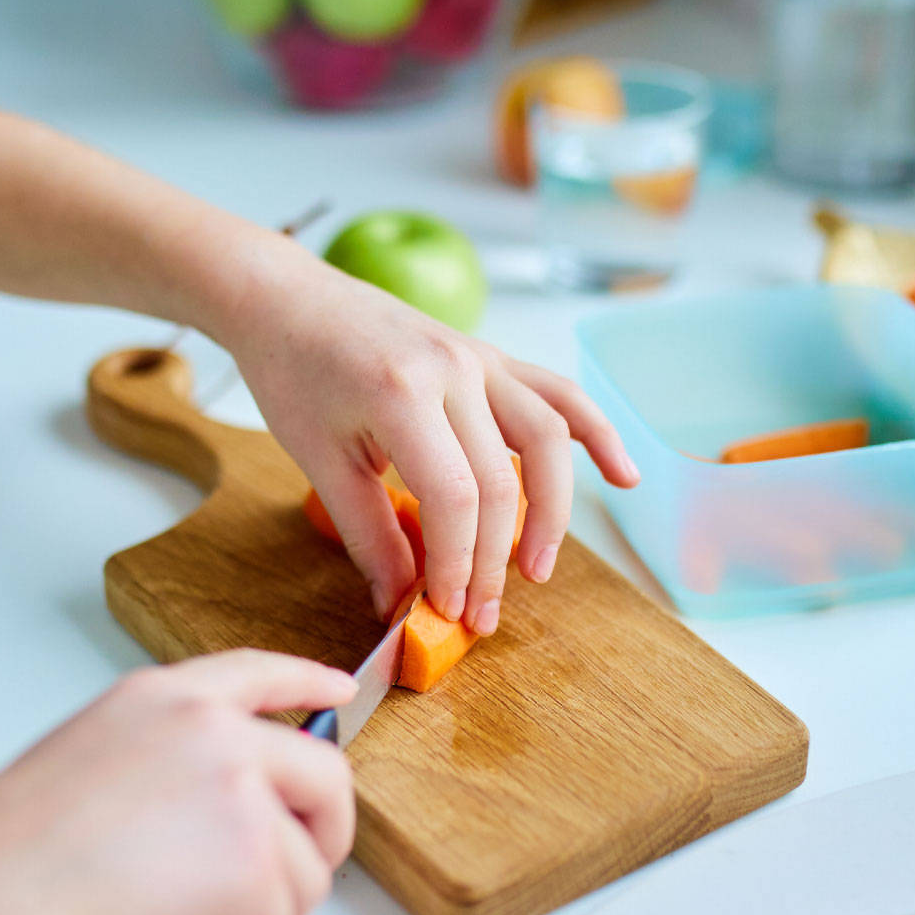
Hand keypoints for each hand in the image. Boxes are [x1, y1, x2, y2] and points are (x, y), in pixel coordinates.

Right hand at [0, 650, 356, 914]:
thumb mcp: (83, 764)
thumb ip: (162, 768)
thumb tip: (207, 826)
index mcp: (164, 701)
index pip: (258, 674)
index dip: (306, 687)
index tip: (338, 694)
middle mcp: (215, 735)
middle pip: (324, 778)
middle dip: (319, 840)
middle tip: (283, 888)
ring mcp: (243, 801)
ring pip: (306, 874)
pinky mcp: (255, 875)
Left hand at [220, 250, 640, 632]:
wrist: (290, 299)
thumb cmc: (293, 374)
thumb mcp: (319, 461)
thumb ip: (369, 535)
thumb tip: (400, 604)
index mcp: (403, 394)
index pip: (455, 498)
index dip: (457, 564)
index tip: (447, 610)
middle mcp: (454, 370)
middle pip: (500, 482)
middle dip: (494, 559)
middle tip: (481, 614)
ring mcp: (480, 358)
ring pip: (546, 439)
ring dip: (553, 512)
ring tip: (539, 569)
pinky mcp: (491, 357)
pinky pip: (557, 394)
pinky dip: (595, 434)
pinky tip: (623, 475)